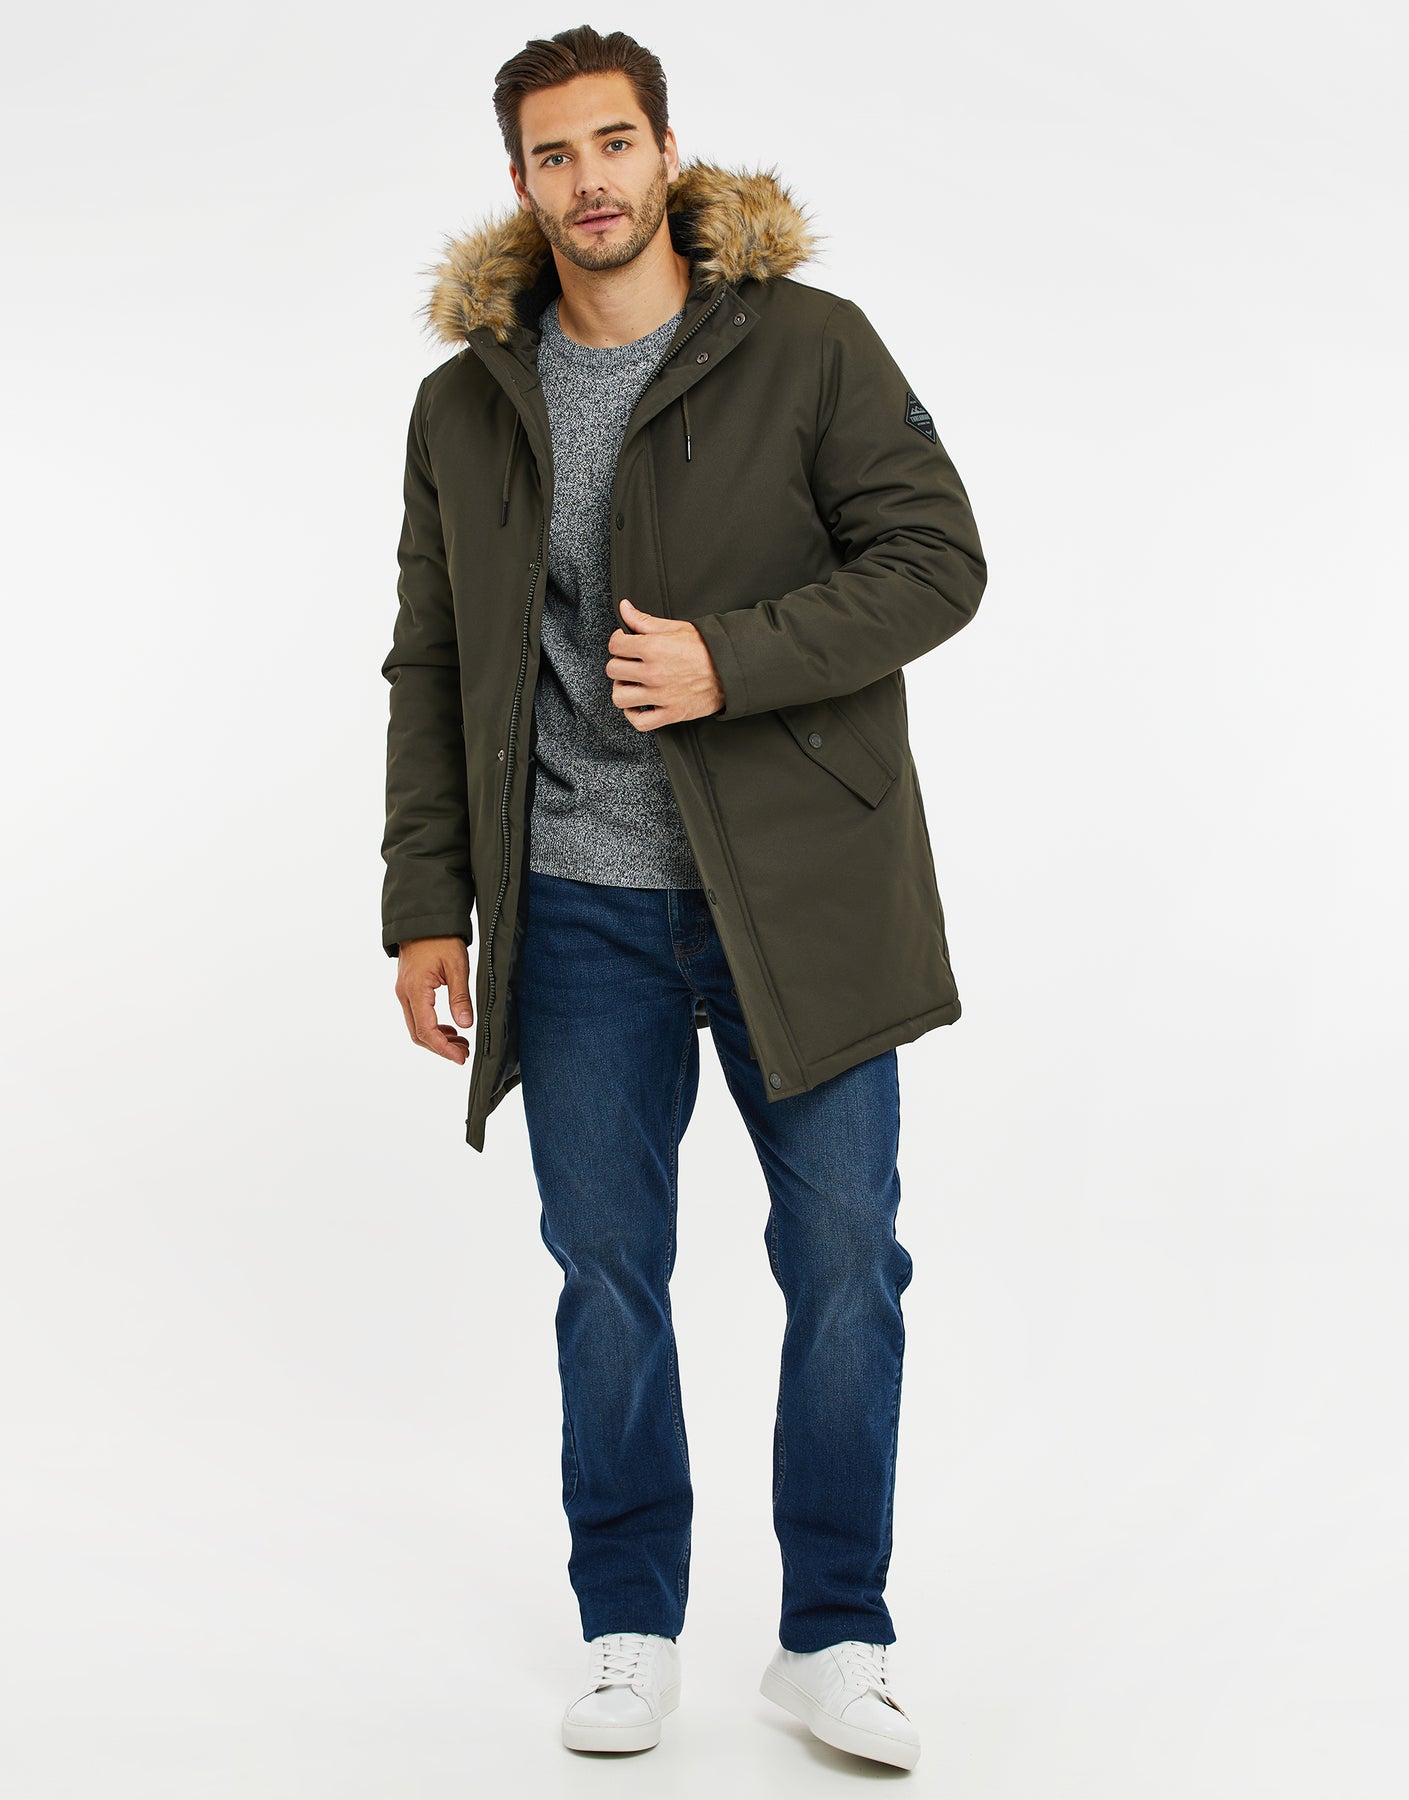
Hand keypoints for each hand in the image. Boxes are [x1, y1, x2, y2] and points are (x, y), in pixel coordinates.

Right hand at [395, 936, 473, 1062]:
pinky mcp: (408, 989)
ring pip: (416, 1026)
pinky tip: (449, 1028)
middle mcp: (405, 994)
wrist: (424, 919)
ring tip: (461, 1042)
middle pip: (418, 1034)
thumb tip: (466, 1025)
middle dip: (440, 1047)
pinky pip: (416, 1015)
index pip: (426, 1031)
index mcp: (415, 990)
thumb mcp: (457, 966)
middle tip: (464, 1053)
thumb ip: (460, 997)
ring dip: (437, 1038)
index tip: (460, 1058)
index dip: (443, 1048)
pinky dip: (432, 1026)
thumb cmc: (441, 938)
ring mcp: (404, 992)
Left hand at [606, 598, 724, 728]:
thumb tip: (624, 608)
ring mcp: (661, 695)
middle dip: (619, 664)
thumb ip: (644, 620)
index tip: (625, 643)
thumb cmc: (706, 648)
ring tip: (632, 683)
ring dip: (622, 689)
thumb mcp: (675, 627)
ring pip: (620, 697)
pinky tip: (638, 705)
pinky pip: (639, 722)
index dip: (618, 642)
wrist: (731, 668)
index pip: (615, 645)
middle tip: (629, 663)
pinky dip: (634, 715)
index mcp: (653, 648)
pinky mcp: (671, 713)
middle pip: (613, 670)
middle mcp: (653, 672)